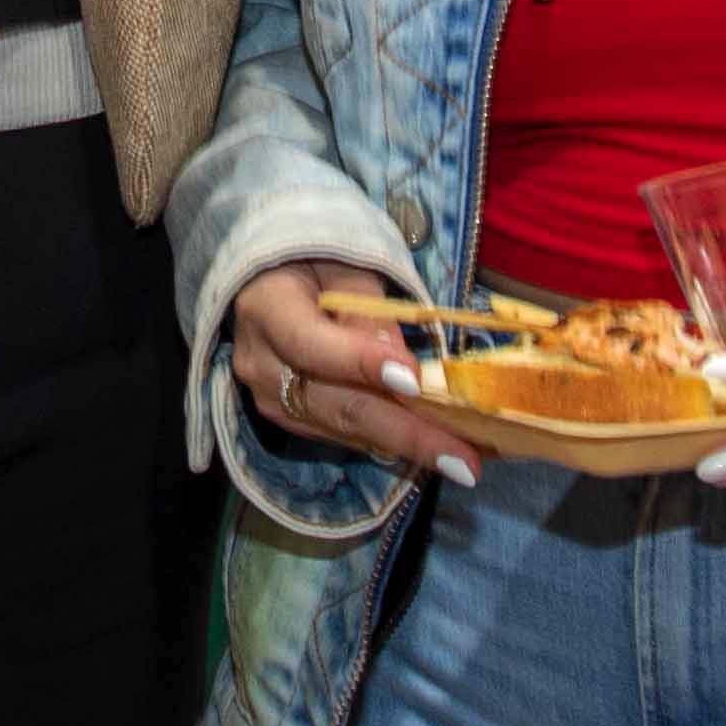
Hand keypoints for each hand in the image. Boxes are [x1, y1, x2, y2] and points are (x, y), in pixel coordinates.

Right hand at [225, 259, 485, 488]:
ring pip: (347, 429)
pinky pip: (344, 433)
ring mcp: (269, 399)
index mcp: (267, 309)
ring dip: (409, 447)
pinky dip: (390, 442)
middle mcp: (261, 364)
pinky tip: (435, 449)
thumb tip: (405, 369)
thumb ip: (371, 312)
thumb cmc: (311, 263)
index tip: (413, 382)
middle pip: (339, 406)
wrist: (263, 283)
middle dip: (407, 434)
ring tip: (464, 459)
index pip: (311, 344)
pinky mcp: (288, 419)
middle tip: (464, 462)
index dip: (360, 364)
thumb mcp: (343, 266)